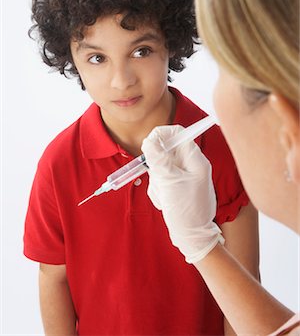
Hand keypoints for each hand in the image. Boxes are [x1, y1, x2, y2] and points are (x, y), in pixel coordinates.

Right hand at [142, 125, 223, 262]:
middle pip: (165, 152)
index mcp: (195, 160)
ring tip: (165, 197)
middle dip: (157, 167)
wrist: (193, 238)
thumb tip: (149, 140)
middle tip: (159, 180)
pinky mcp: (177, 187)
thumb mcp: (169, 182)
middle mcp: (191, 166)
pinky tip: (166, 203)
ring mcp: (184, 177)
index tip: (148, 145)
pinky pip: (161, 181)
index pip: (177, 134)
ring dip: (157, 182)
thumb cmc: (186, 210)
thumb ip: (158, 159)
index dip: (161, 135)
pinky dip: (159, 191)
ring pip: (160, 168)